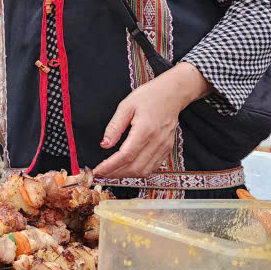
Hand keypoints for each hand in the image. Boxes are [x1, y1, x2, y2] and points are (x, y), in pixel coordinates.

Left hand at [93, 62, 213, 178]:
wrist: (172, 94)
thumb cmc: (149, 96)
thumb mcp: (126, 106)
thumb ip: (115, 126)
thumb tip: (104, 144)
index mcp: (145, 129)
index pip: (126, 155)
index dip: (110, 166)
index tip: (98, 170)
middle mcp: (156, 141)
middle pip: (135, 167)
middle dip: (115, 174)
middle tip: (101, 173)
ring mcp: (164, 147)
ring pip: (144, 171)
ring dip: (126, 175)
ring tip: (111, 172)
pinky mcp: (167, 149)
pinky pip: (153, 167)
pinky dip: (138, 172)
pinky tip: (127, 169)